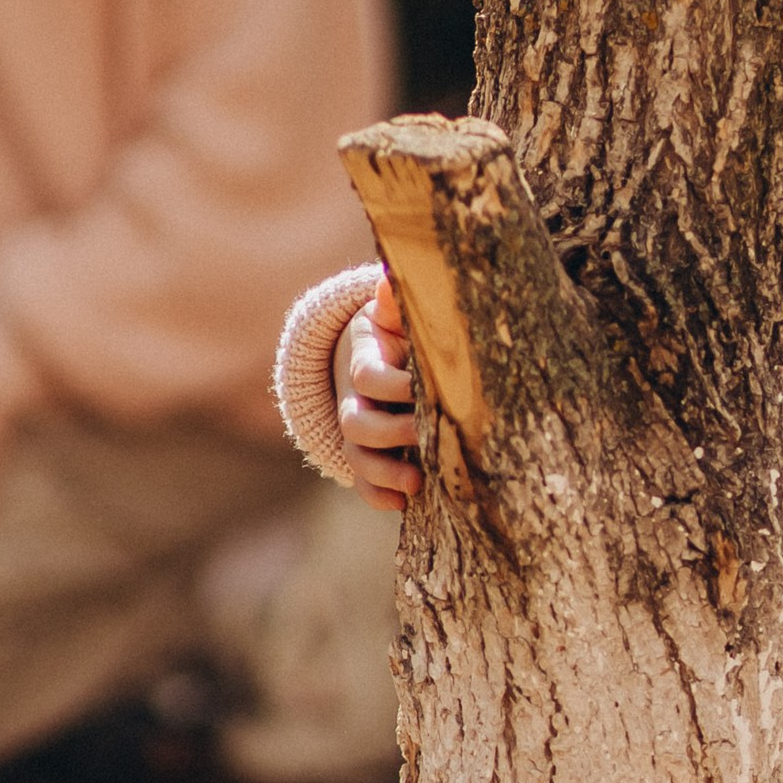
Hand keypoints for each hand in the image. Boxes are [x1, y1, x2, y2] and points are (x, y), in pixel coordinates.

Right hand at [337, 270, 422, 509]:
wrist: (387, 358)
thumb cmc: (402, 334)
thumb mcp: (397, 316)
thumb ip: (395, 303)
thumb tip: (387, 279)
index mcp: (365, 362)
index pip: (368, 377)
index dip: (394, 386)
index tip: (425, 387)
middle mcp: (355, 400)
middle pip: (356, 423)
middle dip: (392, 432)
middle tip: (427, 431)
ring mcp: (359, 432)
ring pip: (356, 458)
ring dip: (385, 472)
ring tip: (417, 482)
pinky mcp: (368, 457)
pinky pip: (363, 484)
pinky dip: (379, 496)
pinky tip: (405, 502)